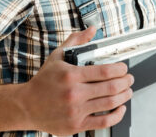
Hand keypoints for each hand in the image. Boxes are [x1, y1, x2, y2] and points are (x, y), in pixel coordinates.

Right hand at [19, 27, 133, 134]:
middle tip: (129, 79)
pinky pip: (104, 122)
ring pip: (111, 103)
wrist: (25, 106)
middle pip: (111, 87)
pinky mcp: (76, 125)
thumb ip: (76, 42)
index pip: (105, 71)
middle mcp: (74, 94)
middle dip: (126, 82)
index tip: (124, 68)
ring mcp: (76, 111)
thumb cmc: (43, 82)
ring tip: (127, 91)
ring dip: (124, 96)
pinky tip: (120, 108)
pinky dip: (117, 115)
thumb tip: (92, 30)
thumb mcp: (57, 56)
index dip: (120, 69)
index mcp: (71, 75)